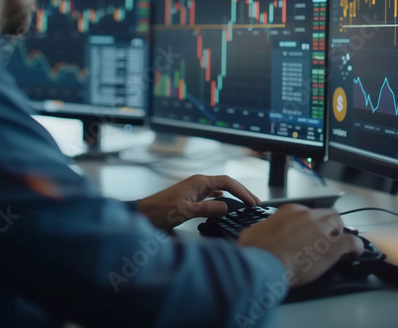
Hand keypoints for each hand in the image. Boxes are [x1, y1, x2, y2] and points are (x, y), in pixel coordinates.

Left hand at [137, 174, 258, 229]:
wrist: (143, 214)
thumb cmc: (160, 210)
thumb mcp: (185, 211)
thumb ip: (207, 209)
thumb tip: (226, 207)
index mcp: (199, 182)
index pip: (227, 182)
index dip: (242, 191)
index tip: (251, 202)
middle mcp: (198, 183)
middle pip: (226, 183)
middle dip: (241, 192)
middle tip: (254, 202)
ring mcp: (194, 190)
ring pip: (220, 189)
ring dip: (233, 195)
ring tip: (244, 203)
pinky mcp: (190, 198)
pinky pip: (211, 195)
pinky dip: (222, 199)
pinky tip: (223, 203)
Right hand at [237, 204, 363, 287]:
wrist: (264, 265)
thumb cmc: (256, 253)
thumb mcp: (252, 234)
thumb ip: (262, 230)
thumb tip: (258, 234)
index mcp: (289, 211)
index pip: (306, 212)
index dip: (309, 224)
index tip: (307, 232)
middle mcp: (307, 216)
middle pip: (325, 215)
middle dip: (327, 226)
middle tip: (324, 238)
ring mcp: (321, 230)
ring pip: (339, 224)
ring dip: (339, 232)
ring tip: (339, 243)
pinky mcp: (332, 247)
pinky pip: (352, 242)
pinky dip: (356, 246)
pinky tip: (356, 252)